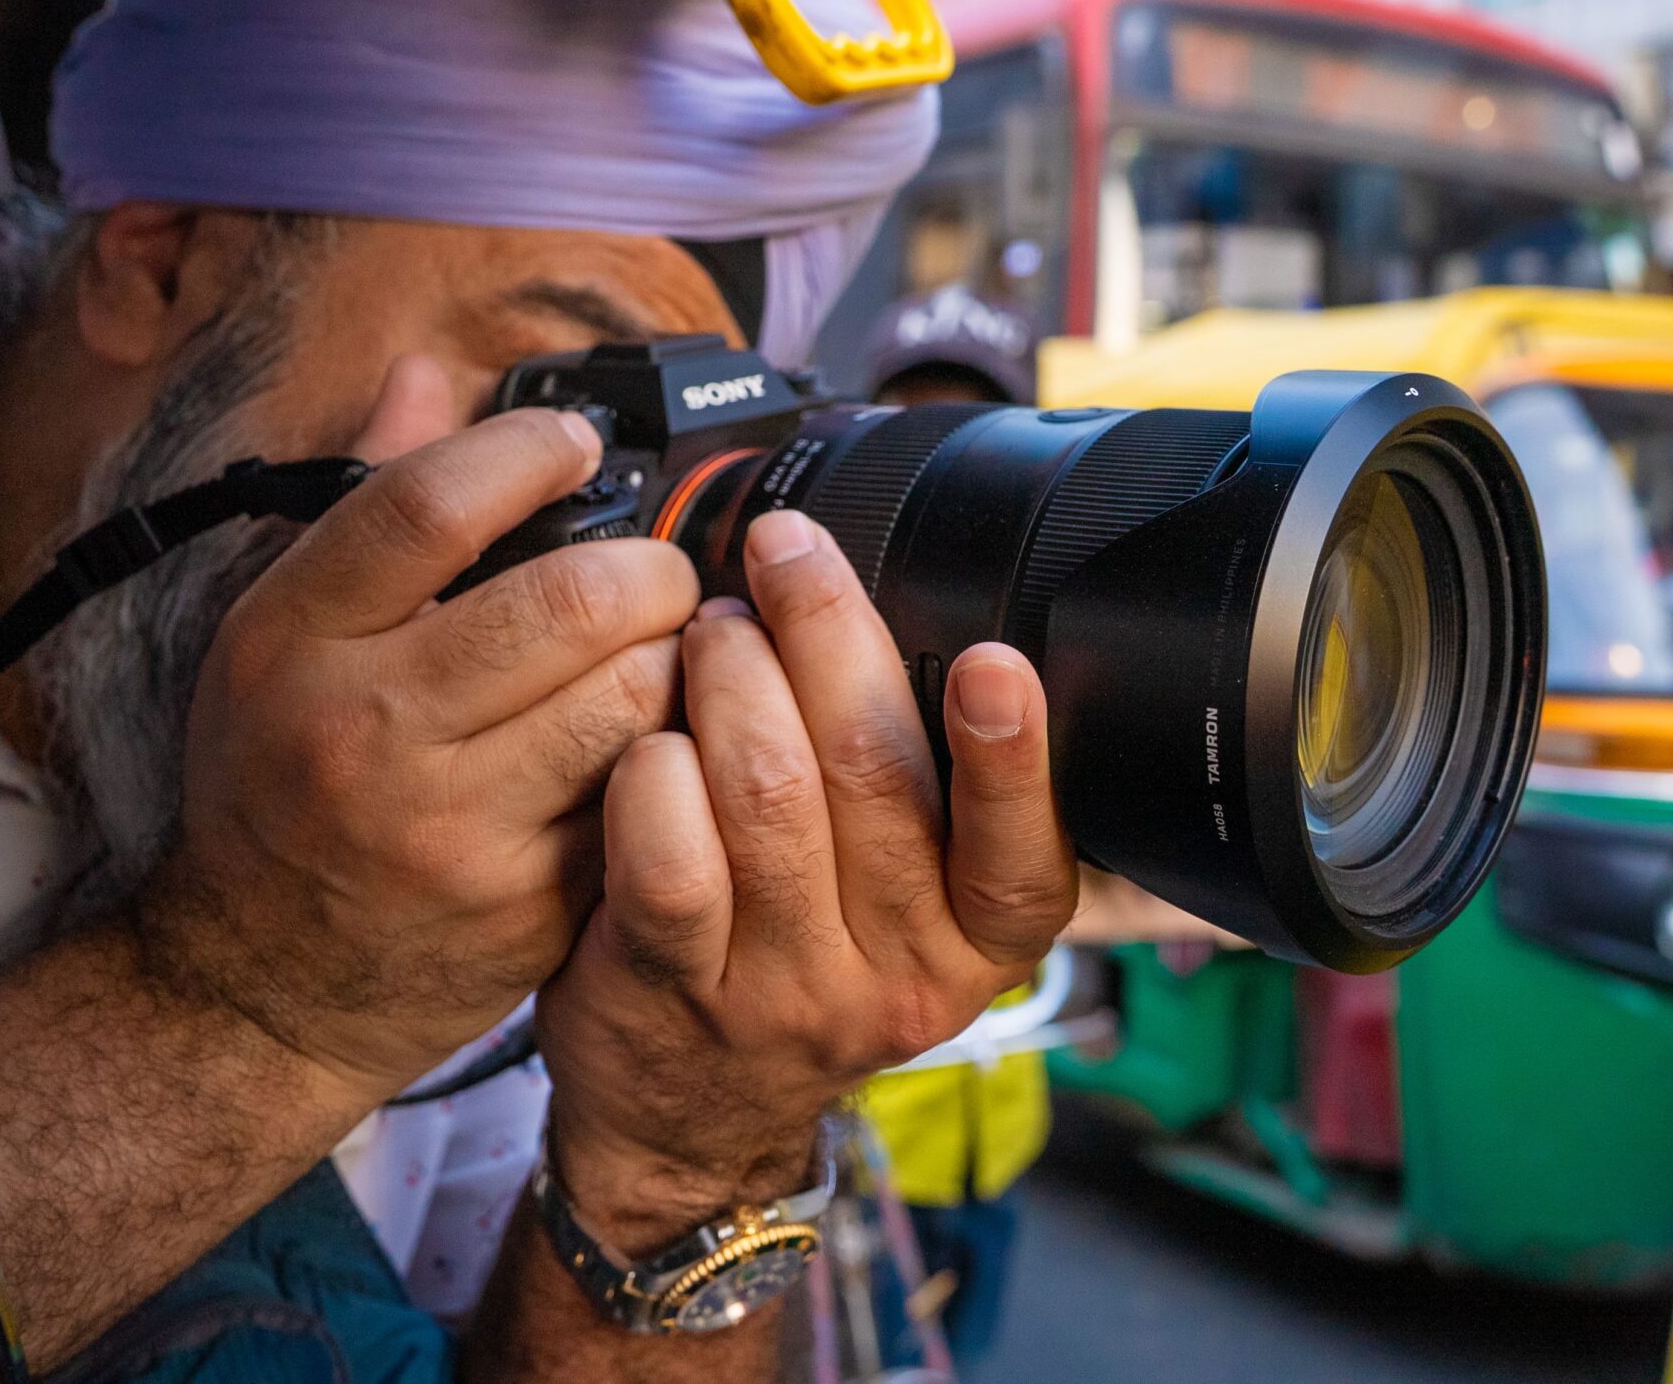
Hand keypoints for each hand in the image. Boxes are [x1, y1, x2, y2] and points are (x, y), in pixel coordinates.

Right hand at [138, 403, 699, 1098]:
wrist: (263, 989)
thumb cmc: (279, 782)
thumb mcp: (277, 637)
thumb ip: (364, 505)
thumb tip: (429, 376)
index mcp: (293, 642)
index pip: (426, 505)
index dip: (526, 449)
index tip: (576, 442)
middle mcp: (362, 729)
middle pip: (566, 600)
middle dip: (646, 568)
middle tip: (655, 573)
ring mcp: (447, 827)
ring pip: (627, 696)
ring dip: (674, 660)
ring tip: (661, 654)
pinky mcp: (521, 904)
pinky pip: (642, 795)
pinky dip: (669, 755)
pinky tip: (652, 744)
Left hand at [534, 508, 1078, 1245]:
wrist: (689, 1120)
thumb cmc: (804, 958)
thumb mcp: (909, 905)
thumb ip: (926, 787)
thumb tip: (897, 604)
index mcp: (981, 939)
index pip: (1022, 855)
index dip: (1013, 755)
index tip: (995, 659)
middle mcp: (897, 974)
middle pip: (876, 775)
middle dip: (827, 631)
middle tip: (786, 552)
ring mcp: (782, 988)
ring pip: (767, 796)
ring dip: (733, 677)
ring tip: (714, 626)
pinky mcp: (672, 985)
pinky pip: (665, 851)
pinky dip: (654, 764)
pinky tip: (650, 726)